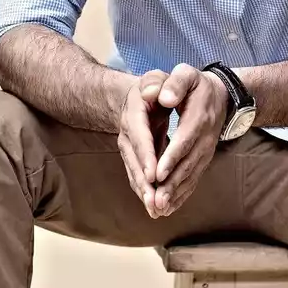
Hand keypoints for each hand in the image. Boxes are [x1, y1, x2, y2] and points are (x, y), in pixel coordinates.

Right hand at [116, 69, 169, 214]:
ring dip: (145, 193)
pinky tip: (158, 208)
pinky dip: (148, 192)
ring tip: (156, 210)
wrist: (144, 95)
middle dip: (144, 183)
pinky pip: (140, 176)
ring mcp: (130, 147)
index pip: (139, 136)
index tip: (154, 174)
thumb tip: (154, 93)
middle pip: (135, 160)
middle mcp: (129, 133)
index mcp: (134, 112)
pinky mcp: (137, 158)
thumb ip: (158, 82)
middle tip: (155, 202)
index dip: (146, 155)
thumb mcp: (158, 77)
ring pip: (136, 172)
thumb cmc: (157, 85)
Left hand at [144, 63, 228, 217]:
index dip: (172, 158)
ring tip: (159, 209)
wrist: (220, 96)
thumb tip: (163, 97)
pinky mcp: (202, 159)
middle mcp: (204, 138)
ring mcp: (205, 151)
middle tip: (156, 201)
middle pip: (188, 164)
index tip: (158, 174)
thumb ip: (175, 83)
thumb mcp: (186, 75)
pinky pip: (193, 179)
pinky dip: (181, 194)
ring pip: (190, 175)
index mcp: (199, 117)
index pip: (185, 140)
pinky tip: (169, 207)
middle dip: (171, 184)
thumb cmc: (195, 84)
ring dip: (175, 194)